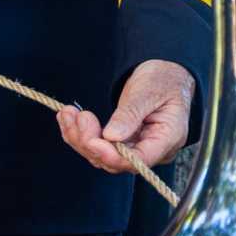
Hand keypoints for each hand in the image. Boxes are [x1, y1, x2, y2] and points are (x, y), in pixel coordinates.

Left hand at [59, 60, 194, 173]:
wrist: (165, 73)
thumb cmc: (163, 79)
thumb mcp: (149, 90)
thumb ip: (131, 114)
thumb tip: (111, 136)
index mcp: (168, 138)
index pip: (139, 160)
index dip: (112, 155)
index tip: (91, 140)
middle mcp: (153, 150)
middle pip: (116, 161)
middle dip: (89, 142)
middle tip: (76, 116)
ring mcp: (137, 148)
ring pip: (102, 157)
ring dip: (79, 137)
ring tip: (67, 113)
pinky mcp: (123, 144)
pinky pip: (98, 147)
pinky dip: (80, 134)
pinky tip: (68, 118)